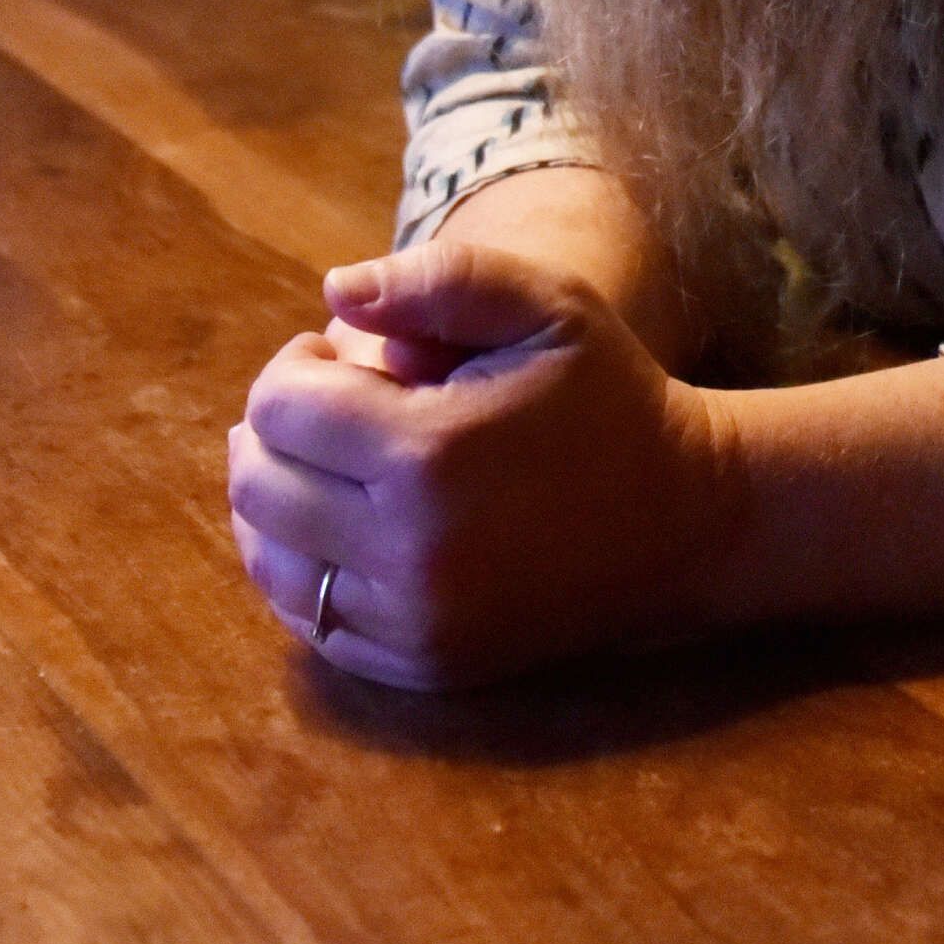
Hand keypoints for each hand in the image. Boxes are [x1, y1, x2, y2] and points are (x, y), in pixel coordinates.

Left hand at [227, 240, 745, 688]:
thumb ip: (441, 279)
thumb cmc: (610, 397)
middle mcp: (407, 548)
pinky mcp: (420, 663)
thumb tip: (336, 291)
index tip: (340, 356)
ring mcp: (412, 618)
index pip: (280, 405)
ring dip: (279, 502)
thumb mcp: (550, 305)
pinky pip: (311, 618)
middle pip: (257, 482)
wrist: (686, 521)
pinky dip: (307, 569)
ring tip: (332, 467)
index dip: (294, 366)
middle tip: (331, 408)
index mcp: (428, 451)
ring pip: (269, 558)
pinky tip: (349, 527)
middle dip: (275, 432)